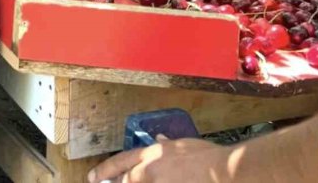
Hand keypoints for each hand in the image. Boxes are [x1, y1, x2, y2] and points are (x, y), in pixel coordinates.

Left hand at [88, 137, 227, 182]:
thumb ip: (168, 145)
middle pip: (126, 180)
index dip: (106, 170)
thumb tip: (159, 138)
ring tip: (140, 181)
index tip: (92, 177)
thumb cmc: (207, 157)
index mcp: (152, 154)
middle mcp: (150, 171)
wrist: (224, 172)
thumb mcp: (184, 144)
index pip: (122, 161)